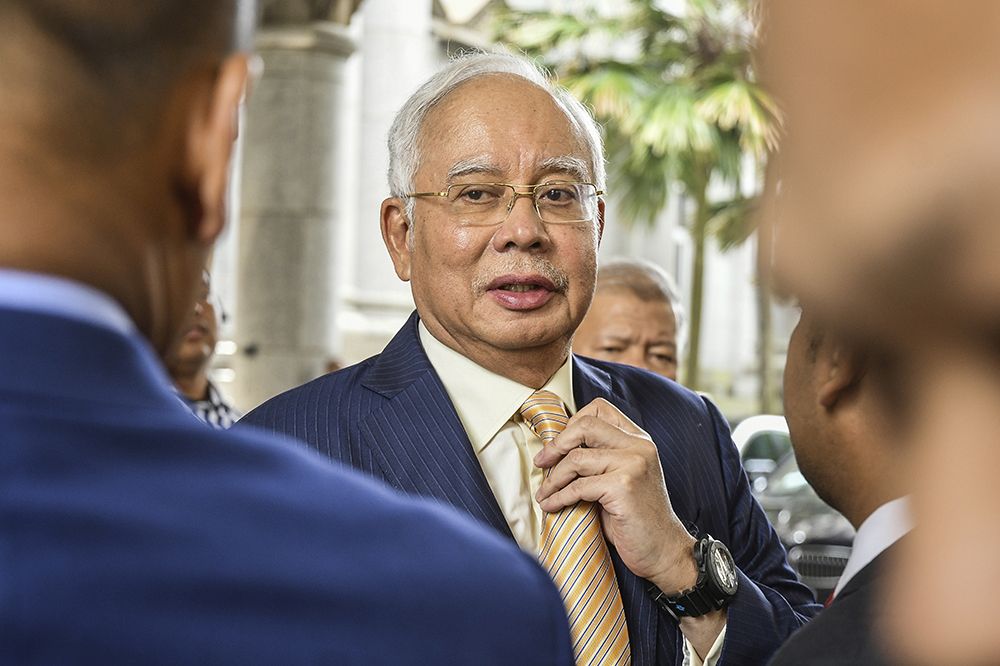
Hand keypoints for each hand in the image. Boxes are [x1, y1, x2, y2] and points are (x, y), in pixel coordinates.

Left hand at [534, 398, 697, 593]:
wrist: (664, 551)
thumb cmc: (636, 518)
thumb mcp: (621, 478)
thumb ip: (599, 459)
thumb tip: (556, 449)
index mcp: (639, 440)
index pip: (599, 409)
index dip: (571, 423)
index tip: (557, 445)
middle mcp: (639, 446)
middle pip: (585, 426)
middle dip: (556, 445)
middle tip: (541, 462)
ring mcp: (633, 464)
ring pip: (576, 458)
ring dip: (553, 478)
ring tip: (544, 492)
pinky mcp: (623, 486)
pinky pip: (578, 486)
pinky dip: (559, 497)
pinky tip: (552, 505)